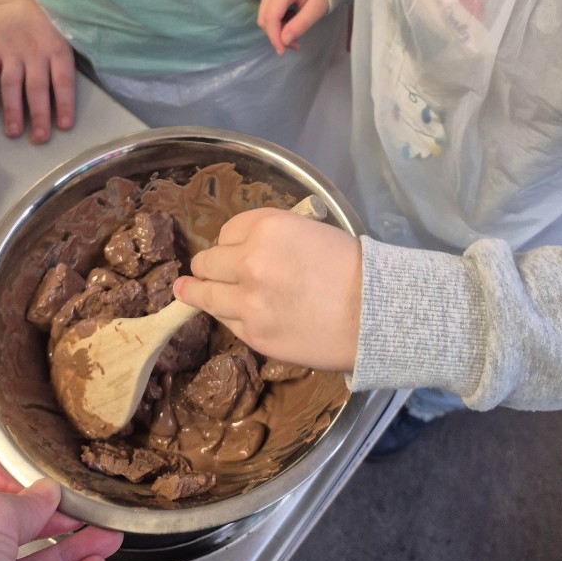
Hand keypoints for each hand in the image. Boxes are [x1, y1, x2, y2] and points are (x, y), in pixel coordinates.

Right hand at [0, 0, 75, 144]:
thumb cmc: (51, 21)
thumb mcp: (69, 34)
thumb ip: (69, 60)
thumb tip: (76, 93)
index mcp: (58, 48)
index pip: (63, 80)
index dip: (64, 103)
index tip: (65, 125)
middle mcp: (34, 51)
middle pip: (36, 87)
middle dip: (38, 115)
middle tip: (39, 139)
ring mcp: (11, 50)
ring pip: (11, 83)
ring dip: (11, 109)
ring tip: (13, 132)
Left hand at [175, 209, 361, 370]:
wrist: (374, 312)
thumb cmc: (351, 267)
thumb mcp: (310, 232)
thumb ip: (272, 238)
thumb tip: (244, 250)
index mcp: (267, 227)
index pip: (227, 231)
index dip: (230, 242)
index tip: (234, 250)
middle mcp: (249, 260)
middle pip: (207, 262)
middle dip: (208, 267)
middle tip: (207, 272)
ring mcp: (247, 300)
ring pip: (205, 295)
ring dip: (198, 292)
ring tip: (186, 291)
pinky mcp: (253, 333)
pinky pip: (227, 321)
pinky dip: (231, 316)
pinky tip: (236, 314)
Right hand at [257, 0, 328, 55]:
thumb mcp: (317, 9)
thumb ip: (300, 24)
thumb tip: (284, 41)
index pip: (271, 17)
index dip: (274, 37)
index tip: (282, 51)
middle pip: (264, 18)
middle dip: (276, 35)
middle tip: (294, 43)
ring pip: (264, 16)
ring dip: (276, 30)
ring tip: (294, 33)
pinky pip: (267, 11)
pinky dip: (276, 22)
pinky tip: (290, 22)